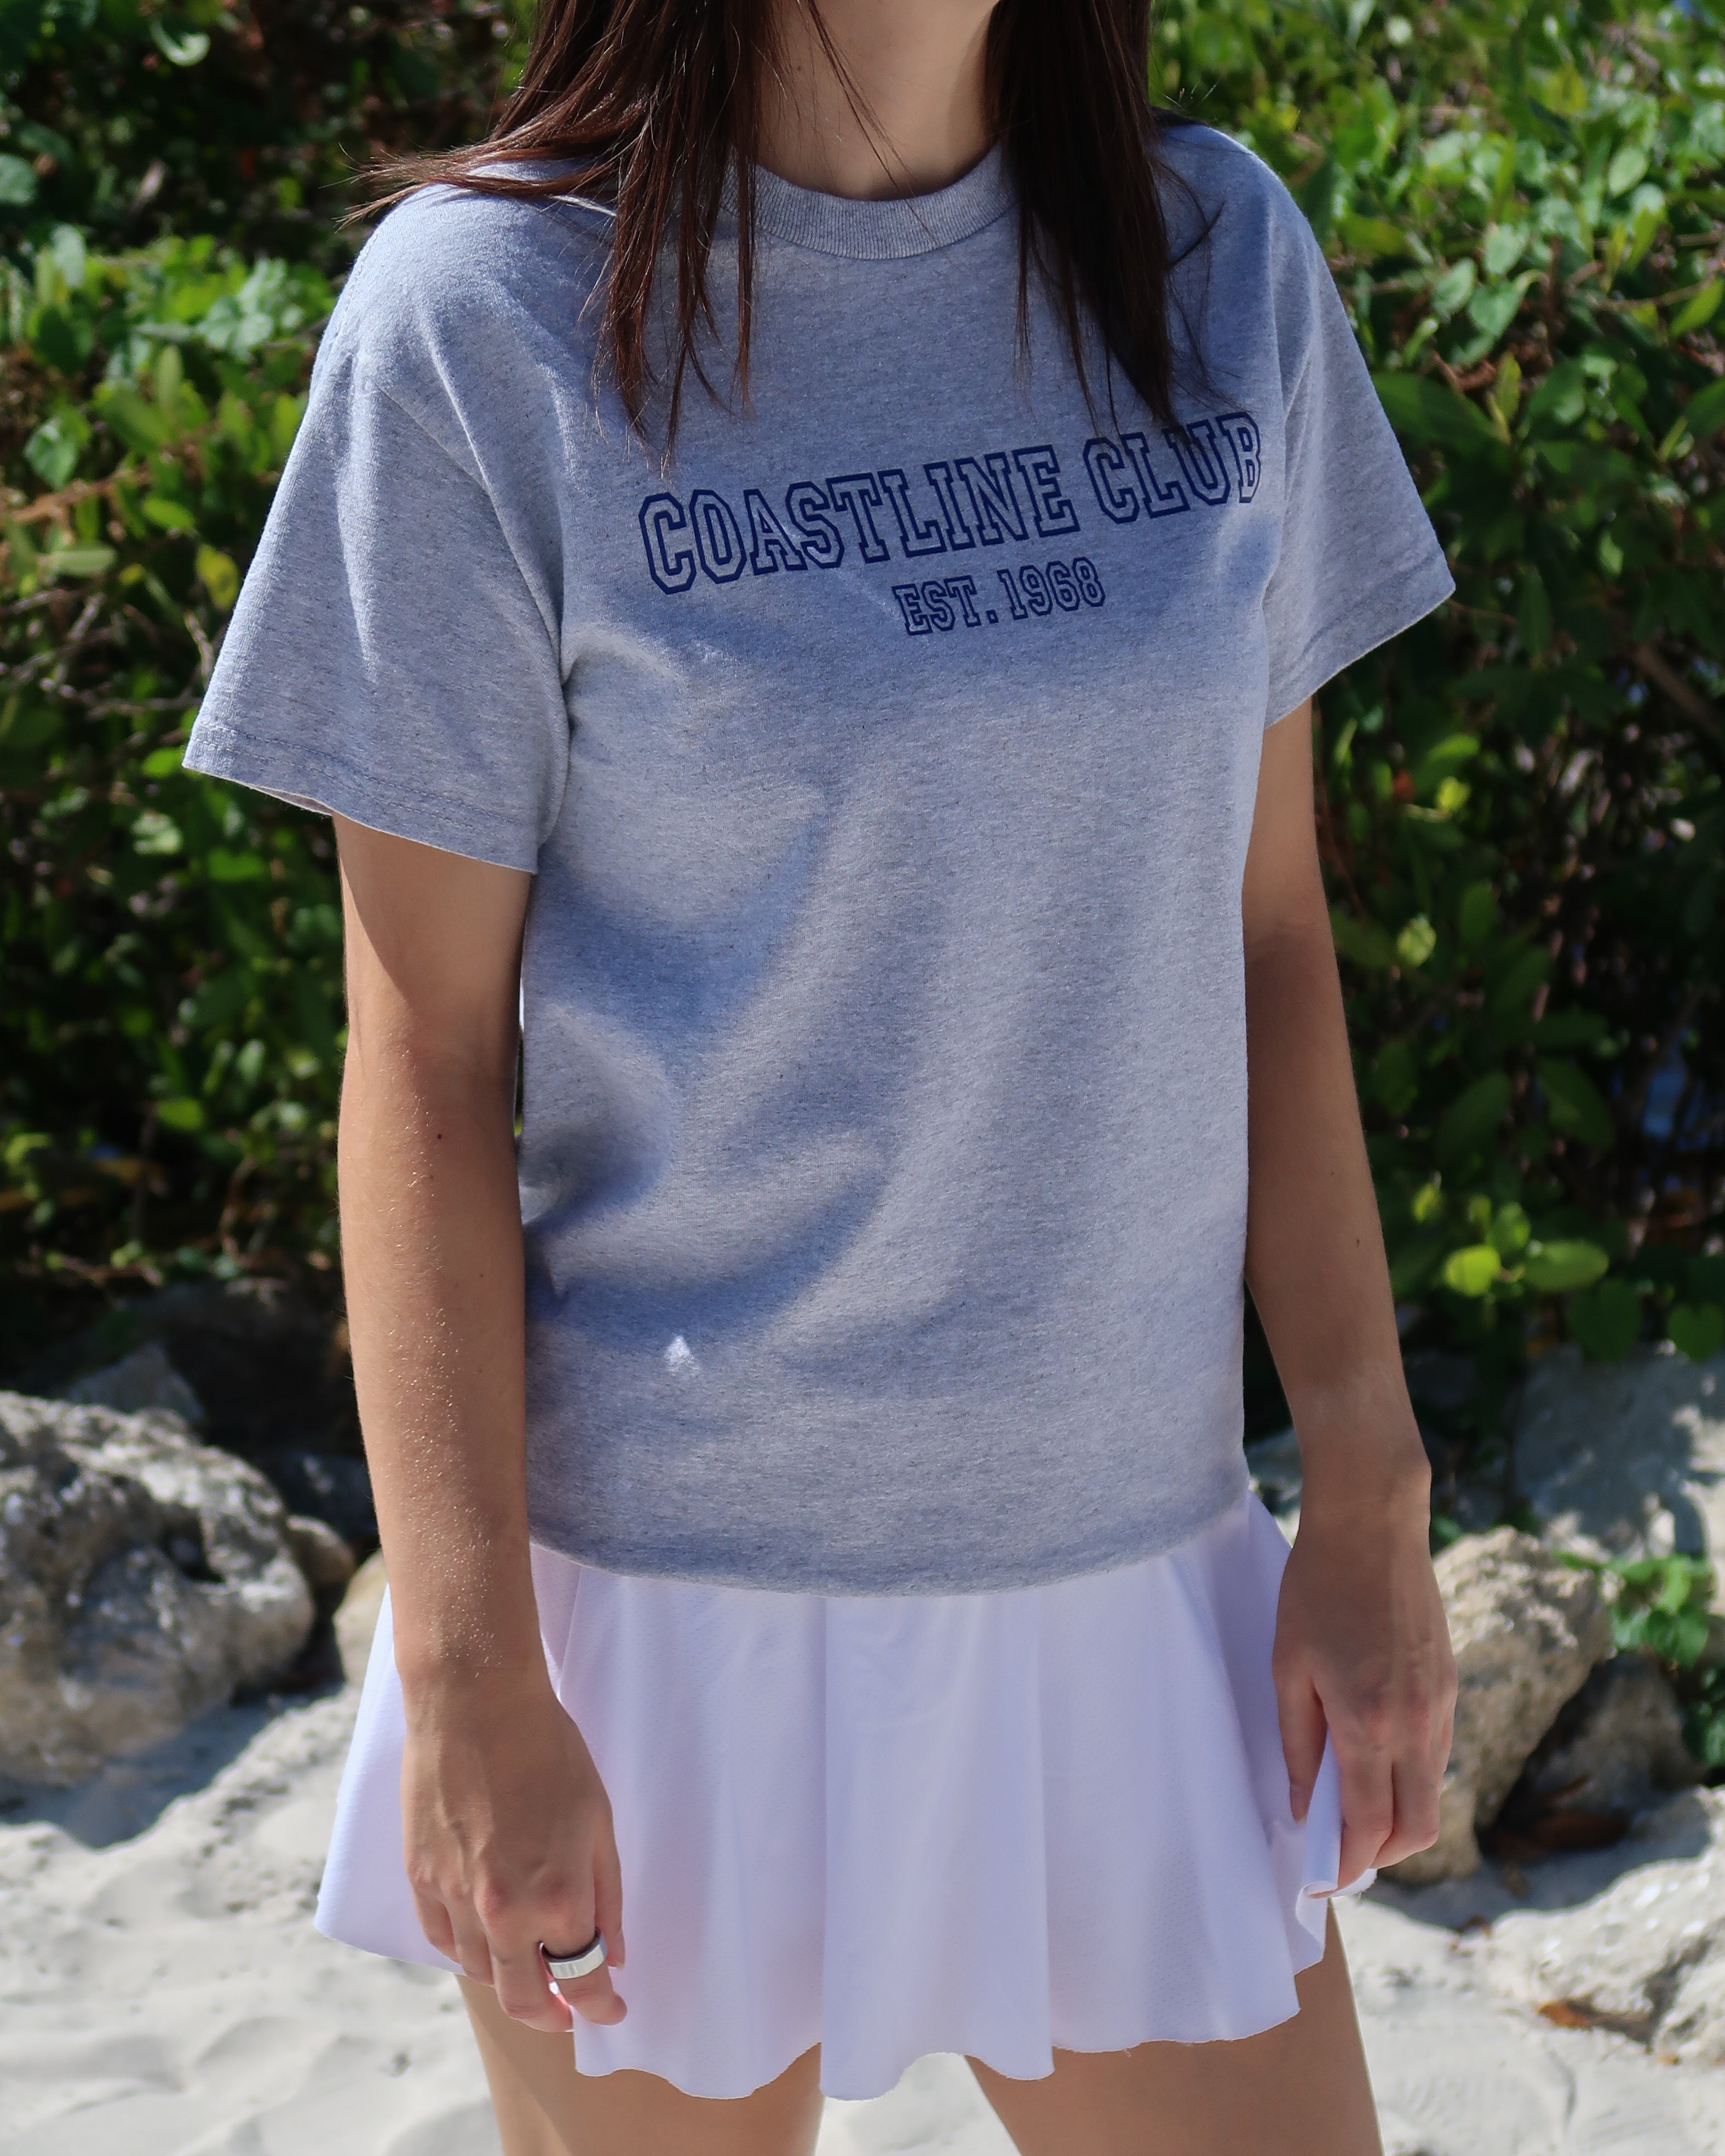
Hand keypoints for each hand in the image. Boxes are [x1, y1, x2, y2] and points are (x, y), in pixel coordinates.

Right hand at [401, 1667, 625, 2030]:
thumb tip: (615, 1954)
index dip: (602, 2006)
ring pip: (482, 1972)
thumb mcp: (599, 1820)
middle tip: (568, 2012)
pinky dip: (468, 1950)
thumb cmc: (549, 1752)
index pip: (585, 1980)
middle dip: (553, 2015)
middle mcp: (504, 1911)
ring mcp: (456, 1898)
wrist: (476, 1704)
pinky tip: (486, 1940)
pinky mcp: (421, 1878)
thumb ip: (607, 1895)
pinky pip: (443, 1939)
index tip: (612, 2012)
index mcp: (559, 1897)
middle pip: (526, 1998)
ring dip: (510, 1980)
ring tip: (529, 1969)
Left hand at [1271, 1467, 1455, 1886]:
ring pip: (1430, 1797)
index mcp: (1369, 1723)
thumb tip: (1303, 1808)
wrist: (1373, 1525)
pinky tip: (1371, 1763)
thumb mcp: (1287, 1667)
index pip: (1366, 1825)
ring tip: (1345, 1811)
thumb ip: (1297, 1745)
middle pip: (1414, 1830)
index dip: (1342, 1863)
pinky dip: (1408, 1779)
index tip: (1317, 1879)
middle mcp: (1417, 1724)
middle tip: (1334, 1855)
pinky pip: (1436, 1757)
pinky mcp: (1452, 1687)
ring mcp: (1442, 1706)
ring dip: (1394, 1819)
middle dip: (1375, 1856)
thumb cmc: (1316, 1589)